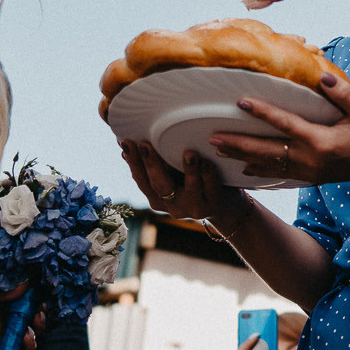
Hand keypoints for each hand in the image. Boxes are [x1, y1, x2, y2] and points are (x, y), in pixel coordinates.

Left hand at [0, 283, 41, 349]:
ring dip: (39, 326)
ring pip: (30, 331)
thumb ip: (1, 291)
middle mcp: (3, 317)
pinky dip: (29, 345)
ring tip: (36, 320)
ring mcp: (2, 334)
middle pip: (31, 314)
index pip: (23, 297)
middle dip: (40, 310)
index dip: (35, 294)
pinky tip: (26, 337)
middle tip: (41, 308)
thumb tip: (26, 284)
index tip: (44, 289)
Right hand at [119, 140, 257, 227]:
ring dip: (189, 170)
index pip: (141, 180)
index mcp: (158, 198)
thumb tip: (125, 143)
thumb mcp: (172, 176)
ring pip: (189, 190)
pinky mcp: (213, 206)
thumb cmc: (194, 184)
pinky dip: (209, 175)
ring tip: (189, 152)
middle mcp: (173, 206)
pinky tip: (208, 162)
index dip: (133, 163)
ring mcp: (193, 207)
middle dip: (152, 164)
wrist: (224, 207)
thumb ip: (156, 164)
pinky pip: (211, 189)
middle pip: (159, 186)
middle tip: (145, 144)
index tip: (126, 142)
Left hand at [210, 73, 349, 188]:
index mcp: (322, 142)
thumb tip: (320, 75)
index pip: (285, 124)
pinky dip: (260, 171)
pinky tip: (244, 168)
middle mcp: (311, 160)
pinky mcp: (312, 177)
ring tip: (218, 150)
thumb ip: (342, 92)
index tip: (240, 101)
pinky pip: (279, 174)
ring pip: (269, 165)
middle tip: (211, 137)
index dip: (262, 112)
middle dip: (238, 143)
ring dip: (242, 157)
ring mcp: (310, 172)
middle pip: (267, 151)